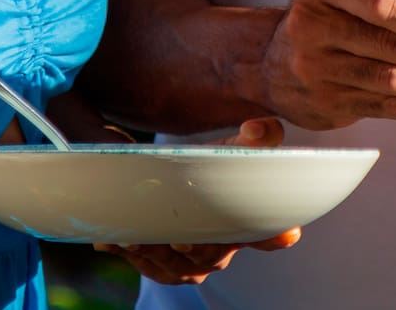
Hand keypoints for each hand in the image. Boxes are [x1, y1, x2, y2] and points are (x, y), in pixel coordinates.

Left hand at [96, 118, 302, 283]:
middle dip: (196, 248)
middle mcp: (221, 250)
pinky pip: (147, 267)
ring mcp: (189, 264)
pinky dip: (129, 254)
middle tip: (180, 240)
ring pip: (175, 267)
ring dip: (154, 253)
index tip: (283, 232)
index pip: (268, 235)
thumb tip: (257, 129)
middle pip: (212, 255)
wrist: (165, 180)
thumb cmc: (206, 164)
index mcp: (246, 225)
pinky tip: (112, 240)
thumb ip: (257, 137)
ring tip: (134, 236)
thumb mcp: (231, 149)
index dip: (275, 235)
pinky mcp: (159, 266)